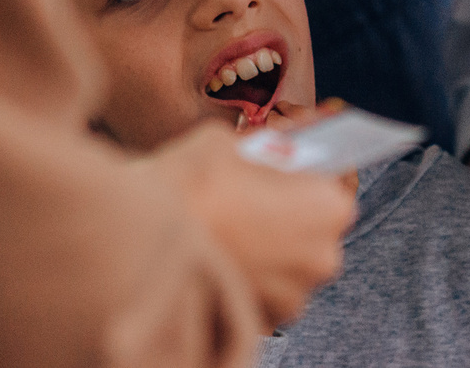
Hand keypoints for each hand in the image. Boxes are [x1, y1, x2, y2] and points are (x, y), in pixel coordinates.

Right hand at [150, 120, 355, 328]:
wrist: (135, 244)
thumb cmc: (189, 186)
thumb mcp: (229, 143)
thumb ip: (263, 147)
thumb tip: (273, 145)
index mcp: (328, 207)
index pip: (335, 185)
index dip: (305, 178)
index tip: (285, 175)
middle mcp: (324, 258)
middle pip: (314, 230)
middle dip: (288, 217)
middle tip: (250, 203)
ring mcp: (294, 298)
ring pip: (290, 266)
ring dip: (269, 252)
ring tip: (229, 233)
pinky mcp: (263, 326)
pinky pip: (266, 293)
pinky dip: (249, 279)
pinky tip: (221, 258)